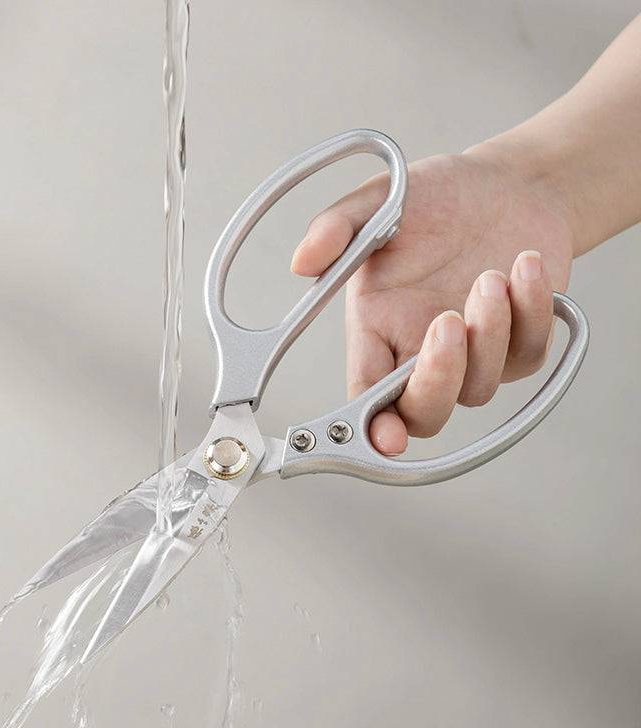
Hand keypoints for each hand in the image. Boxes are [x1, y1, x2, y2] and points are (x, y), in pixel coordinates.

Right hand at [290, 148, 573, 454]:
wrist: (508, 186)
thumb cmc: (439, 199)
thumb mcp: (381, 201)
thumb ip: (338, 229)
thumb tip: (302, 261)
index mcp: (377, 329)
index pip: (367, 395)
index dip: (373, 425)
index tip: (386, 435)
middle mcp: (419, 350)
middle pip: (425, 411)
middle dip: (438, 379)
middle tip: (447, 322)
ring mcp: (472, 354)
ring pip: (479, 386)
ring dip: (488, 333)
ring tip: (490, 275)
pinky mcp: (520, 344)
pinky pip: (527, 354)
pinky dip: (530, 314)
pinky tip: (524, 268)